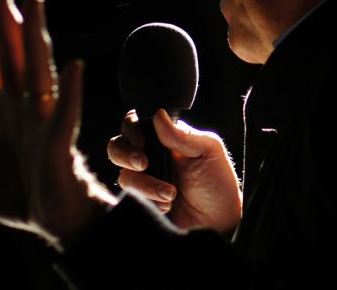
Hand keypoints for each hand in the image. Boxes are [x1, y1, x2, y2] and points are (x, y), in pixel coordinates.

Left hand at [0, 0, 116, 250]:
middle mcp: (21, 106)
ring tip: (33, 3)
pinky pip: (64, 115)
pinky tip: (72, 67)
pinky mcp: (59, 146)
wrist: (54, 222)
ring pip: (38, 72)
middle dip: (2, 16)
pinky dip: (68, 92)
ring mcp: (42, 122)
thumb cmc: (18, 192)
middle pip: (11, 53)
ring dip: (35, 39)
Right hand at [107, 109, 241, 235]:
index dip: (132, 129)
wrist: (219, 222)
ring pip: (125, 175)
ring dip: (146, 185)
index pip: (136, 124)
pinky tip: (167, 205)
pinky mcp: (141, 202)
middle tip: (143, 164)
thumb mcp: (208, 151)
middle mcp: (149, 157)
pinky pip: (130, 198)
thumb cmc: (217, 183)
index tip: (142, 142)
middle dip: (125, 154)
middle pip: (117, 146)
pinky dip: (149, 201)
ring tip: (171, 194)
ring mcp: (143, 180)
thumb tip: (158, 115)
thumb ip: (183, 135)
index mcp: (164, 139)